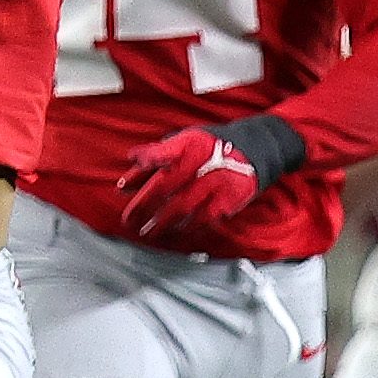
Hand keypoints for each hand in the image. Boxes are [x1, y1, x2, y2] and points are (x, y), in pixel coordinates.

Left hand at [113, 114, 302, 247]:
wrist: (253, 150)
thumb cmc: (207, 149)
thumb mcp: (182, 144)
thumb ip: (151, 162)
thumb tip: (123, 186)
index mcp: (187, 144)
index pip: (164, 151)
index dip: (148, 159)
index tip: (130, 175)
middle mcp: (201, 161)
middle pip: (166, 185)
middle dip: (144, 205)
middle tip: (129, 221)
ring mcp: (215, 181)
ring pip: (182, 206)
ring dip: (162, 222)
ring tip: (147, 233)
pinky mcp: (229, 198)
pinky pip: (204, 218)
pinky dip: (188, 228)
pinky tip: (176, 234)